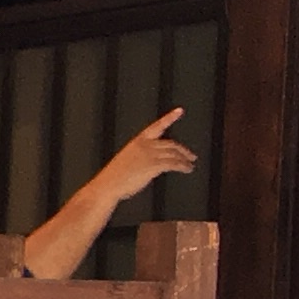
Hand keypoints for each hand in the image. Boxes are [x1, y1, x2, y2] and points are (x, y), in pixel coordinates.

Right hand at [25, 108, 197, 283]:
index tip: (179, 111)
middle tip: (191, 155)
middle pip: (171, 143)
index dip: (169, 118)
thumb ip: (141, 158)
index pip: (156, 127)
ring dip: (185, 159)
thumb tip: (153, 162)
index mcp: (137, 142)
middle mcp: (145, 146)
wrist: (107, 187)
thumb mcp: (126, 161)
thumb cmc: (113, 178)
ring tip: (190, 165)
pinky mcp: (154, 165)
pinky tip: (187, 169)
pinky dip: (183, 166)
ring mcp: (150, 155)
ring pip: (174, 154)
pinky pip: (174, 164)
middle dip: (183, 150)